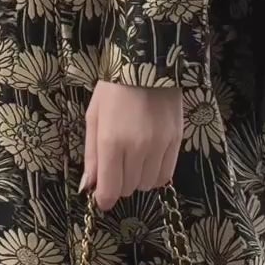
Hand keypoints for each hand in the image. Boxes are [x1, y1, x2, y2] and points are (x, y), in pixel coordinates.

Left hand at [82, 81, 183, 211]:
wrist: (147, 65)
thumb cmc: (113, 90)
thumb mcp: (94, 118)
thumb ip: (91, 155)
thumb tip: (88, 186)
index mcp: (111, 142)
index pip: (110, 189)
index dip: (104, 199)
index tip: (101, 197)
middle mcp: (137, 148)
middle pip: (128, 188)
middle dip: (119, 183)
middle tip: (116, 166)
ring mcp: (159, 146)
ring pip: (147, 184)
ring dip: (138, 179)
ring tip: (133, 160)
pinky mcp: (176, 142)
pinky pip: (166, 175)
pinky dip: (155, 175)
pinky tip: (149, 161)